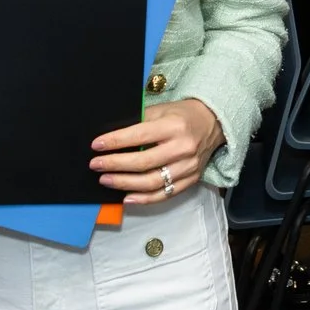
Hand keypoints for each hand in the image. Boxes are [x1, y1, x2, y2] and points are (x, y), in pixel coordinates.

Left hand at [90, 99, 223, 203]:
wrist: (213, 122)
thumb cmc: (182, 115)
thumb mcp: (162, 110)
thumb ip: (140, 121)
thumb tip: (112, 137)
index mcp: (174, 126)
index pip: (140, 135)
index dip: (116, 141)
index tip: (96, 145)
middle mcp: (183, 148)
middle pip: (144, 162)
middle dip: (115, 164)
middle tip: (96, 165)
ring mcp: (188, 166)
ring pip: (152, 182)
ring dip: (125, 184)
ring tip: (106, 180)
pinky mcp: (191, 179)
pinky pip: (165, 194)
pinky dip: (144, 199)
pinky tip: (127, 197)